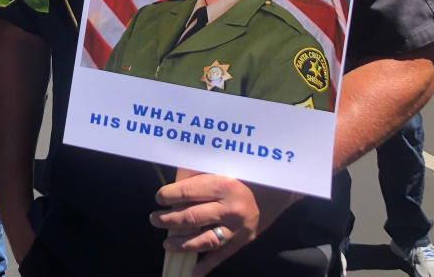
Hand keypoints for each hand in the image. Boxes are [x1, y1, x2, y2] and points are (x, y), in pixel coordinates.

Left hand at [150, 174, 299, 276]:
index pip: (187, 192)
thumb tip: (173, 186)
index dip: (168, 196)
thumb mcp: (221, 167)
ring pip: (204, 240)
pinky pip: (222, 255)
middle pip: (192, 217)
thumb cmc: (245, 173)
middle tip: (154, 219)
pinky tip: (192, 272)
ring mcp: (238, 227)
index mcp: (223, 185)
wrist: (278, 189)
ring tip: (166, 243)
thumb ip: (197, 175)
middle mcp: (231, 208)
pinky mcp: (244, 240)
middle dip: (168, 220)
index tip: (159, 197)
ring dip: (182, 243)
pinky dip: (206, 266)